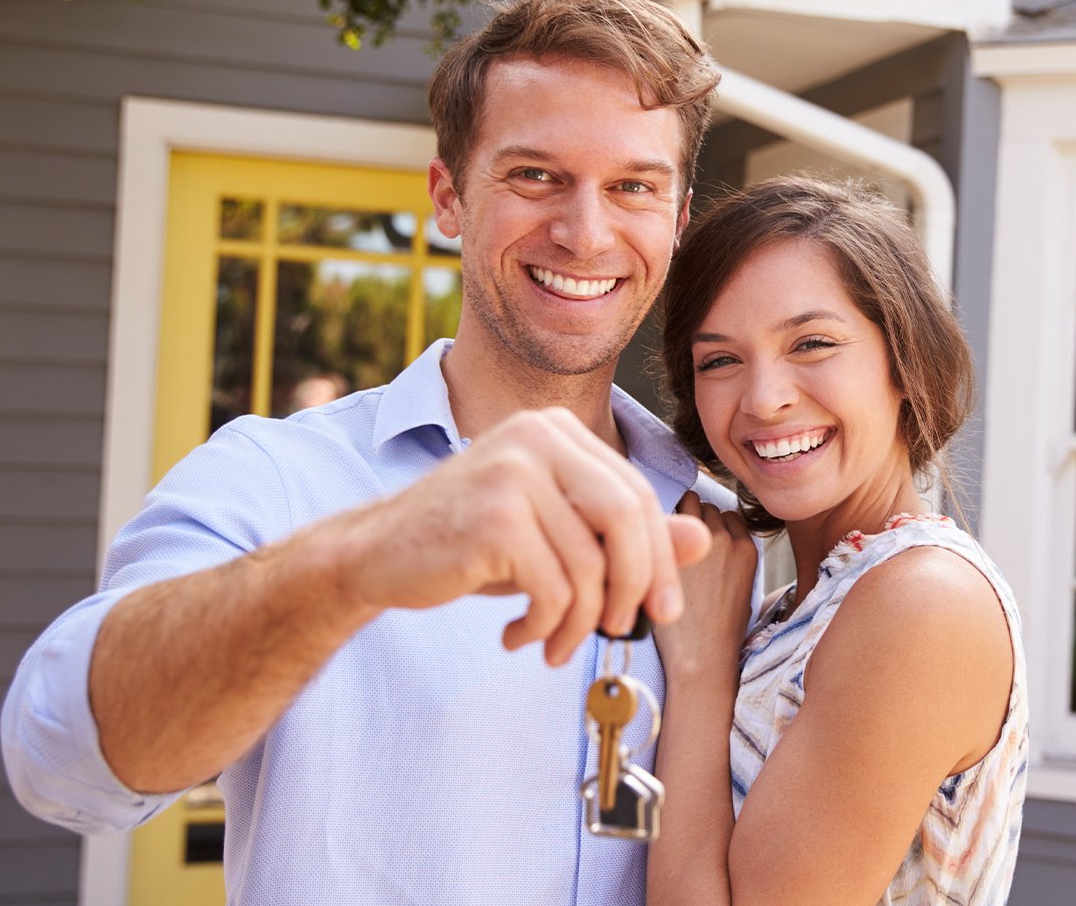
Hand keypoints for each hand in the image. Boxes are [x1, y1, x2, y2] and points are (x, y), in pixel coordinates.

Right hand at [322, 407, 712, 664]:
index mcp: (558, 430)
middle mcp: (537, 436)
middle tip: (622, 631)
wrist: (373, 556)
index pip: (637, 495)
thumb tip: (702, 540)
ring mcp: (513, 471)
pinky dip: (547, 626)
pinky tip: (519, 637)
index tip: (662, 609)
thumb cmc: (472, 545)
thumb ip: (626, 535)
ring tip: (555, 645)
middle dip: (636, 586)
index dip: (660, 558)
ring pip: (590, 564)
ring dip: (581, 622)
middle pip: (627, 520)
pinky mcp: (494, 517)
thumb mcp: (556, 536)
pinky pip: (555, 588)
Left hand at [654, 491, 757, 681]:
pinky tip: (653, 542)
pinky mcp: (676, 546)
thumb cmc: (719, 630)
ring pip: (689, 503)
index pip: (728, 515)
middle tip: (676, 540)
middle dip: (693, 517)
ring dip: (676, 516)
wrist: (701, 654)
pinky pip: (668, 516)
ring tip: (662, 538)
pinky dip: (660, 523)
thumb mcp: (742, 589)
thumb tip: (713, 541)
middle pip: (707, 506)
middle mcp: (728, 538)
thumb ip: (732, 558)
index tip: (698, 540)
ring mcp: (701, 540)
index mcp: (748, 548)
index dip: (712, 525)